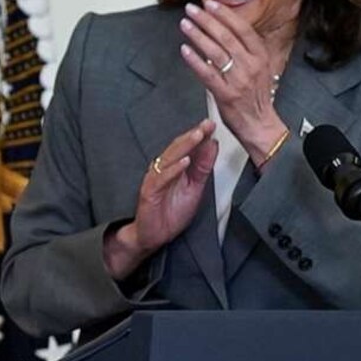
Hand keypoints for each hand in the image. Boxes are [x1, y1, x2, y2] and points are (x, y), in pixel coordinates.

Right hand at [106, 119, 219, 278]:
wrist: (153, 236)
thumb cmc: (170, 214)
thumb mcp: (195, 188)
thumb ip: (203, 167)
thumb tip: (212, 145)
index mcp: (174, 168)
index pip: (187, 147)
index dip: (199, 135)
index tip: (212, 124)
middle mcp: (163, 171)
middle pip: (177, 148)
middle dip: (193, 135)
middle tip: (206, 124)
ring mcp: (155, 181)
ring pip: (169, 159)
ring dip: (184, 147)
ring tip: (198, 136)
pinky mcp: (148, 193)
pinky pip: (161, 179)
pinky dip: (173, 170)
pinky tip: (184, 162)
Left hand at [177, 0, 284, 158]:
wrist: (260, 124)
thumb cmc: (256, 96)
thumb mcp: (259, 68)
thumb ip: (245, 51)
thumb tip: (225, 32)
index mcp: (261, 56)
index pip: (242, 29)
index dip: (225, 14)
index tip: (210, 3)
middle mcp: (251, 65)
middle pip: (226, 37)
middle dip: (207, 20)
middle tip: (191, 9)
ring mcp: (238, 80)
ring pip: (215, 52)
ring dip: (198, 36)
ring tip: (185, 25)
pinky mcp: (225, 94)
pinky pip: (207, 74)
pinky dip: (195, 60)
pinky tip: (185, 50)